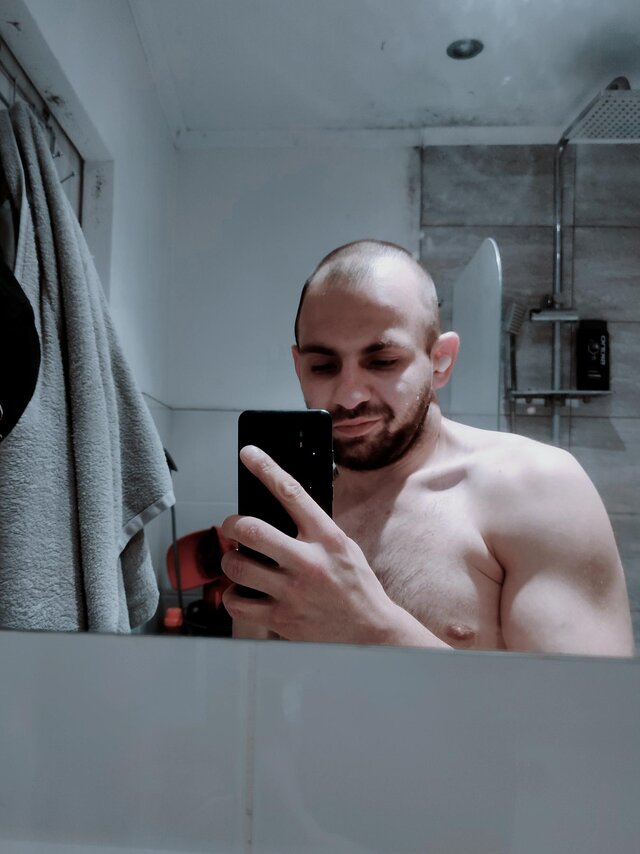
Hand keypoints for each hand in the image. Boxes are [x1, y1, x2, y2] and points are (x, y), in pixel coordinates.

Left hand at [221, 445, 397, 642]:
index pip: (291, 492)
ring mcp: (293, 592)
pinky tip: (243, 591)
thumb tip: (280, 508)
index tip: (249, 454)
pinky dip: (232, 595)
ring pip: (237, 566)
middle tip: (232, 526)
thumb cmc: (356, 586)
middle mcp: (308, 562)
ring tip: (237, 561)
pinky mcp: (281, 619)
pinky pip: (236, 602)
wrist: (370, 632)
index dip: (265, 467)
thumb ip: (315, 529)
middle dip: (232, 524)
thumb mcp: (344, 547)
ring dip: (230, 560)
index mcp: (327, 537)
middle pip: (251, 530)